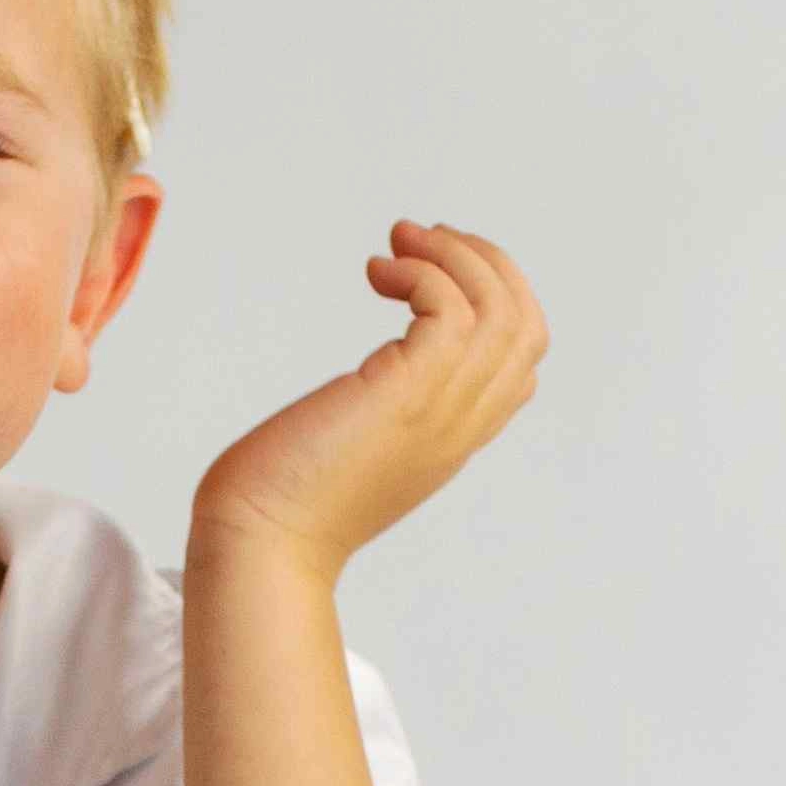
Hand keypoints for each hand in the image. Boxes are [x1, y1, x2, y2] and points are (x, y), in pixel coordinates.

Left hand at [188, 220, 546, 577]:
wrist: (259, 546)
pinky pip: (451, 309)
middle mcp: (459, 425)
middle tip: (421, 239)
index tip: (432, 275)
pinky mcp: (408, 395)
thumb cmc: (280, 504)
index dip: (494, 301)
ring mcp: (440, 411)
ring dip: (453, 255)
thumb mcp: (352, 451)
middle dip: (485, 262)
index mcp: (452, 439)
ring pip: (499, 308)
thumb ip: (380, 418)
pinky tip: (375, 273)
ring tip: (398, 243)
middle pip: (526, 325)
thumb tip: (363, 386)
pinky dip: (421, 272)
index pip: (519, 363)